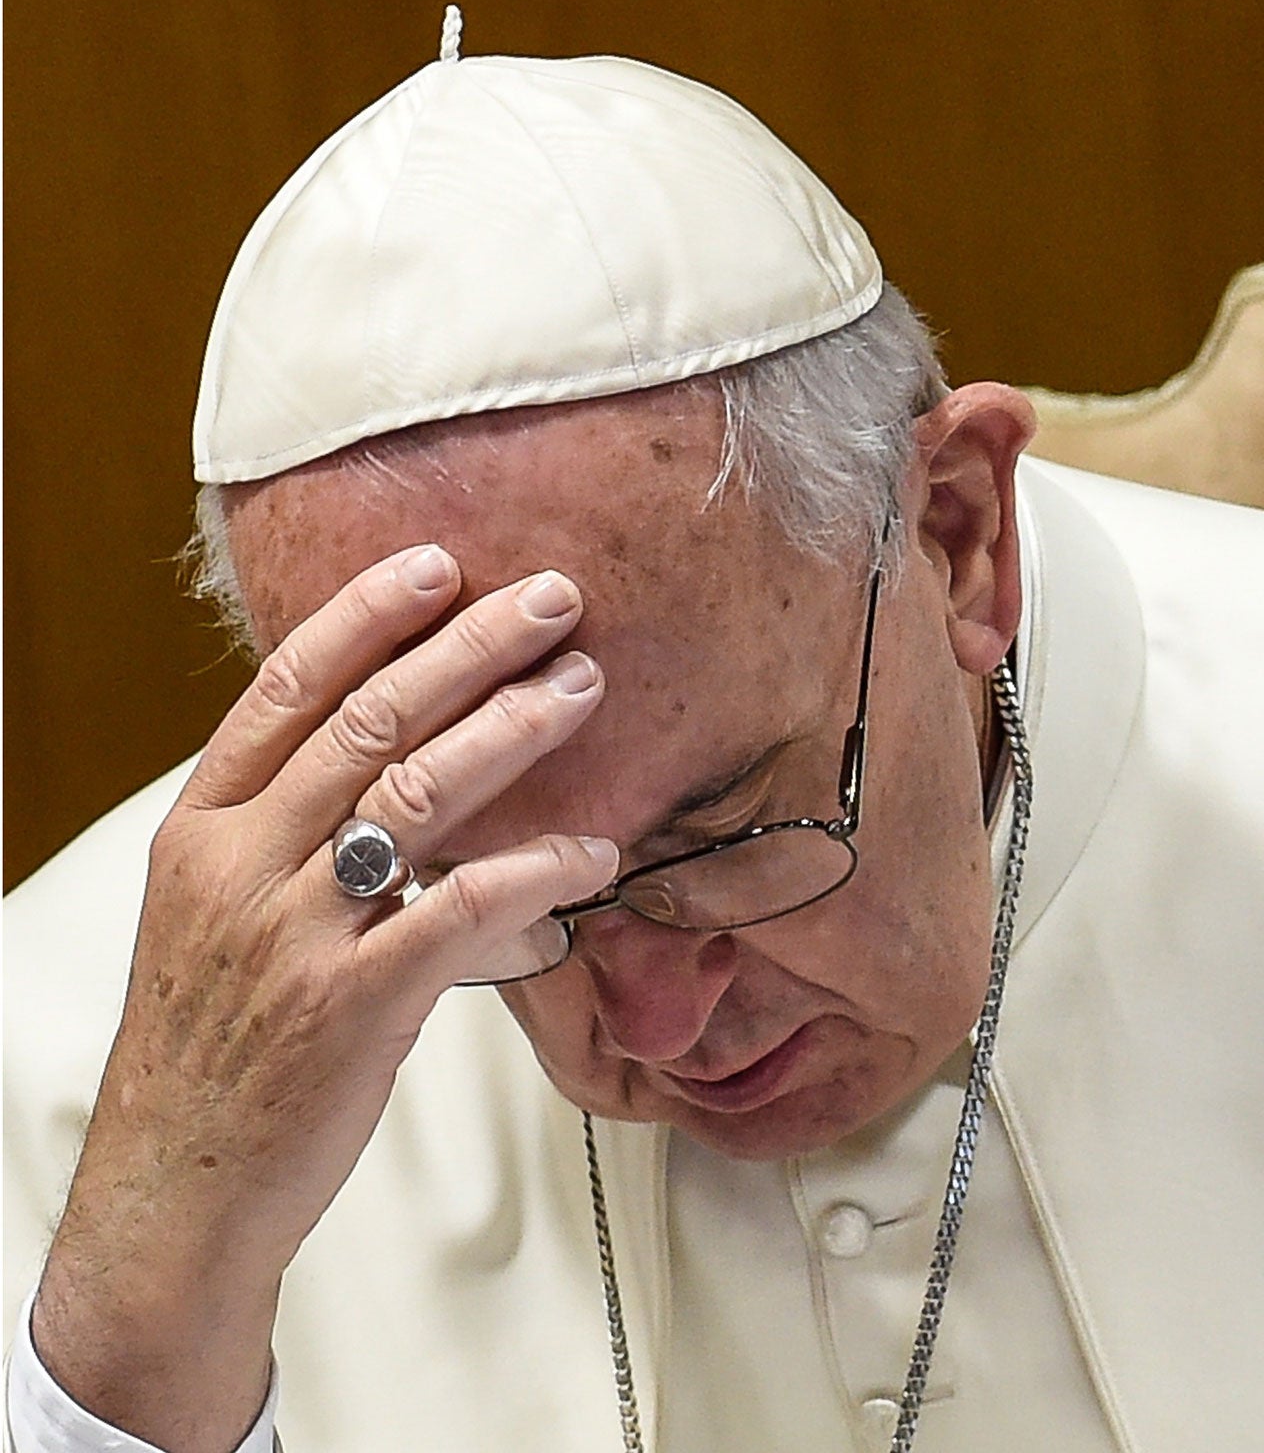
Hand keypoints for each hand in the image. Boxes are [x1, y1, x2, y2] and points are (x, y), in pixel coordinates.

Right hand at [31, 544, 618, 1452]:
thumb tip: (417, 776)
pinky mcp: (350, 1006)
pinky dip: (537, 868)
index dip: (367, 616)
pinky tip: (594, 849)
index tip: (439, 564)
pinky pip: (462, 909)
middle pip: (366, 719)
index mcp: (202, 830)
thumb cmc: (216, 1050)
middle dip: (469, 646)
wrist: (177, 1191)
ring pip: (416, 793)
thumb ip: (300, 840)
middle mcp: (239, 866)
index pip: (286, 689)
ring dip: (513, 729)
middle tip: (553, 597)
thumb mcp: (224, 922)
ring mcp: (292, 934)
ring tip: (582, 687)